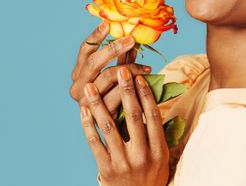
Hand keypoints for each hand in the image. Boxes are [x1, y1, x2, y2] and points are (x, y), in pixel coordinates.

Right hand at [70, 22, 151, 118]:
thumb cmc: (117, 98)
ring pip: (107, 77)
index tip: (107, 24)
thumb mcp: (118, 74)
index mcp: (78, 73)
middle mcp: (77, 86)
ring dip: (129, 68)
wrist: (114, 134)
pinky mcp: (96, 114)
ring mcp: (84, 101)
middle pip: (94, 62)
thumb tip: (135, 39)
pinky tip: (144, 81)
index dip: (95, 36)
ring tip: (145, 66)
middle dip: (114, 49)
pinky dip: (131, 86)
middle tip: (132, 39)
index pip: (84, 49)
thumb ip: (122, 59)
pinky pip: (116, 95)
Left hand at [80, 68, 169, 185]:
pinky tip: (84, 110)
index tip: (138, 77)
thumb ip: (156, 131)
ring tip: (91, 86)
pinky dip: (88, 125)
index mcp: (159, 150)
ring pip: (110, 127)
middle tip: (120, 71)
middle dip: (126, 91)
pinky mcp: (106, 169)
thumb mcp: (161, 156)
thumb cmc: (151, 174)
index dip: (145, 95)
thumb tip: (150, 99)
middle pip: (133, 117)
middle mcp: (142, 155)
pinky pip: (95, 143)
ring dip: (99, 104)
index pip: (152, 116)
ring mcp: (123, 162)